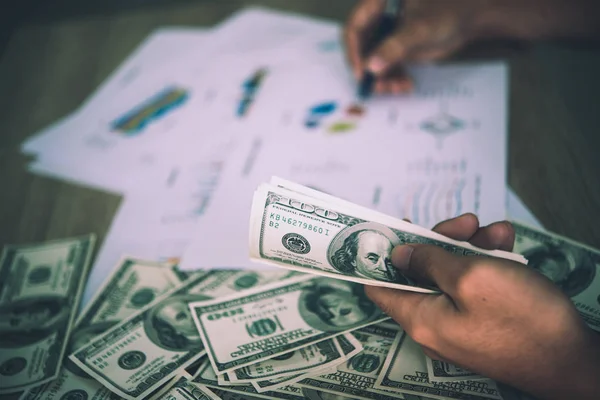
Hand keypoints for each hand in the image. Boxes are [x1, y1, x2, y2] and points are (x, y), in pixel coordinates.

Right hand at [344, 0, 599, 94]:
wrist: (470, 18)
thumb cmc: (447, 12)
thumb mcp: (419, 29)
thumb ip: (394, 47)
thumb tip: (372, 66)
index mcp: (378, 5)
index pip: (354, 28)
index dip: (354, 52)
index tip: (361, 72)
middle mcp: (380, 20)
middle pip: (362, 49)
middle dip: (369, 70)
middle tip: (377, 88)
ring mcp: (389, 36)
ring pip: (374, 62)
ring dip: (383, 79)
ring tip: (396, 88)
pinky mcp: (399, 49)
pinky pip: (388, 67)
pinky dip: (394, 79)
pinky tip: (405, 85)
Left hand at [365, 213, 599, 399]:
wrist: (574, 361)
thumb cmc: (523, 319)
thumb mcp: (471, 278)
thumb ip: (428, 262)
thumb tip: (398, 255)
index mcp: (420, 317)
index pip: (379, 287)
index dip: (379, 256)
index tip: (389, 229)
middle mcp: (434, 323)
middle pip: (421, 271)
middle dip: (442, 240)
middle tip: (466, 222)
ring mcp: (460, 323)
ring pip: (452, 273)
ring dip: (472, 247)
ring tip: (499, 233)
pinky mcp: (484, 322)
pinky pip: (475, 286)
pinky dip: (488, 263)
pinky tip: (507, 246)